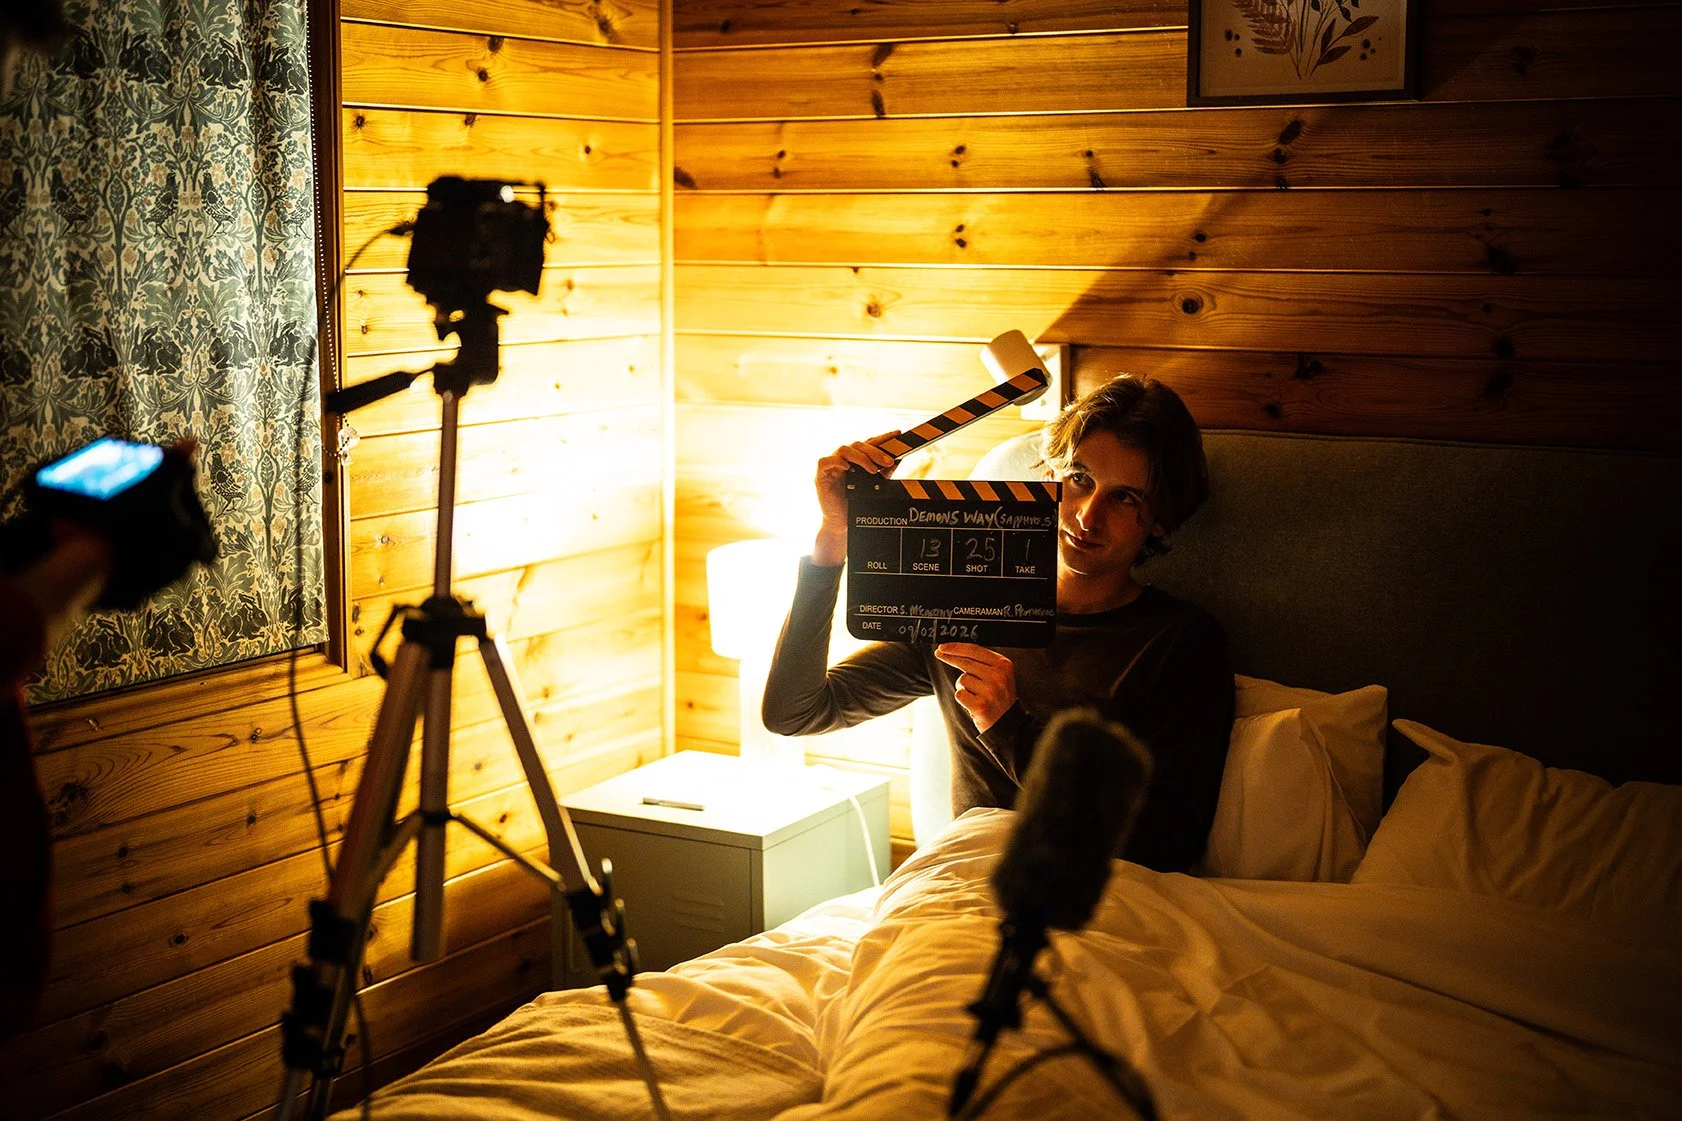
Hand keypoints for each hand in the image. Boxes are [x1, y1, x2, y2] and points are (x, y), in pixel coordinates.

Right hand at [811, 430, 899, 565]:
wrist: (842, 524)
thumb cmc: (855, 504)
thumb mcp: (873, 487)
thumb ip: (881, 474)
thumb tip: (893, 463)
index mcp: (854, 460)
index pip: (868, 443)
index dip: (882, 437)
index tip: (897, 434)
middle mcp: (842, 459)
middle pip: (857, 445)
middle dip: (875, 452)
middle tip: (888, 462)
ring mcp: (831, 466)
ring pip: (844, 449)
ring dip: (861, 457)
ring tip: (873, 470)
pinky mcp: (820, 476)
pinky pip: (825, 462)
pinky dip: (836, 462)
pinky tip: (847, 467)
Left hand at [934, 642, 1016, 732]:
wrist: (1006, 722)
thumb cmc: (998, 696)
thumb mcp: (998, 674)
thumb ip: (981, 661)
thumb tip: (953, 650)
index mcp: (1004, 665)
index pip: (975, 650)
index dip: (956, 647)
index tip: (942, 647)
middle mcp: (999, 676)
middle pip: (965, 662)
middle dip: (950, 658)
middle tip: (939, 655)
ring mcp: (990, 691)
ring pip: (962, 679)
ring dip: (963, 686)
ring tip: (975, 694)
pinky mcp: (981, 705)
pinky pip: (959, 694)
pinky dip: (962, 698)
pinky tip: (973, 703)